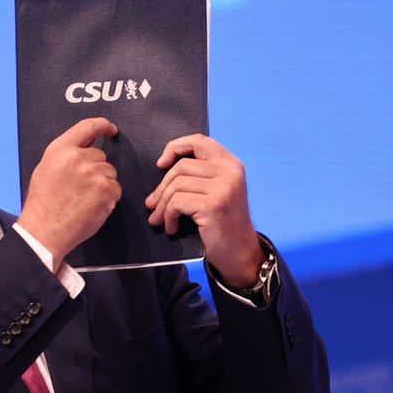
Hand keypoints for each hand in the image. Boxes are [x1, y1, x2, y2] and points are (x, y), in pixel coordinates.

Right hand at [17, 117, 121, 264]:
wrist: (45, 230)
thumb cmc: (43, 203)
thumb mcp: (46, 169)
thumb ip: (67, 155)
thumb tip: (88, 146)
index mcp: (61, 149)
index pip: (88, 126)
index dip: (103, 126)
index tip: (111, 129)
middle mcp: (78, 157)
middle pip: (101, 155)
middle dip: (97, 169)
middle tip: (82, 187)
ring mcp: (94, 173)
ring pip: (110, 172)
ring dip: (103, 184)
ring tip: (85, 199)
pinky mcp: (106, 190)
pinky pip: (116, 189)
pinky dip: (108, 198)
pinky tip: (92, 207)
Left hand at [144, 133, 263, 287]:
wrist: (239, 252)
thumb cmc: (222, 223)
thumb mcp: (217, 191)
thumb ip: (199, 175)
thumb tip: (162, 166)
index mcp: (231, 164)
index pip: (199, 141)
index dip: (176, 147)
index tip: (161, 163)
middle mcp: (230, 171)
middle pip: (181, 166)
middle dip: (161, 188)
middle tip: (152, 205)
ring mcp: (223, 187)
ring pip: (176, 185)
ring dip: (161, 205)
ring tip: (159, 219)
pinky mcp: (213, 205)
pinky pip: (177, 202)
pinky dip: (168, 215)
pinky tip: (171, 227)